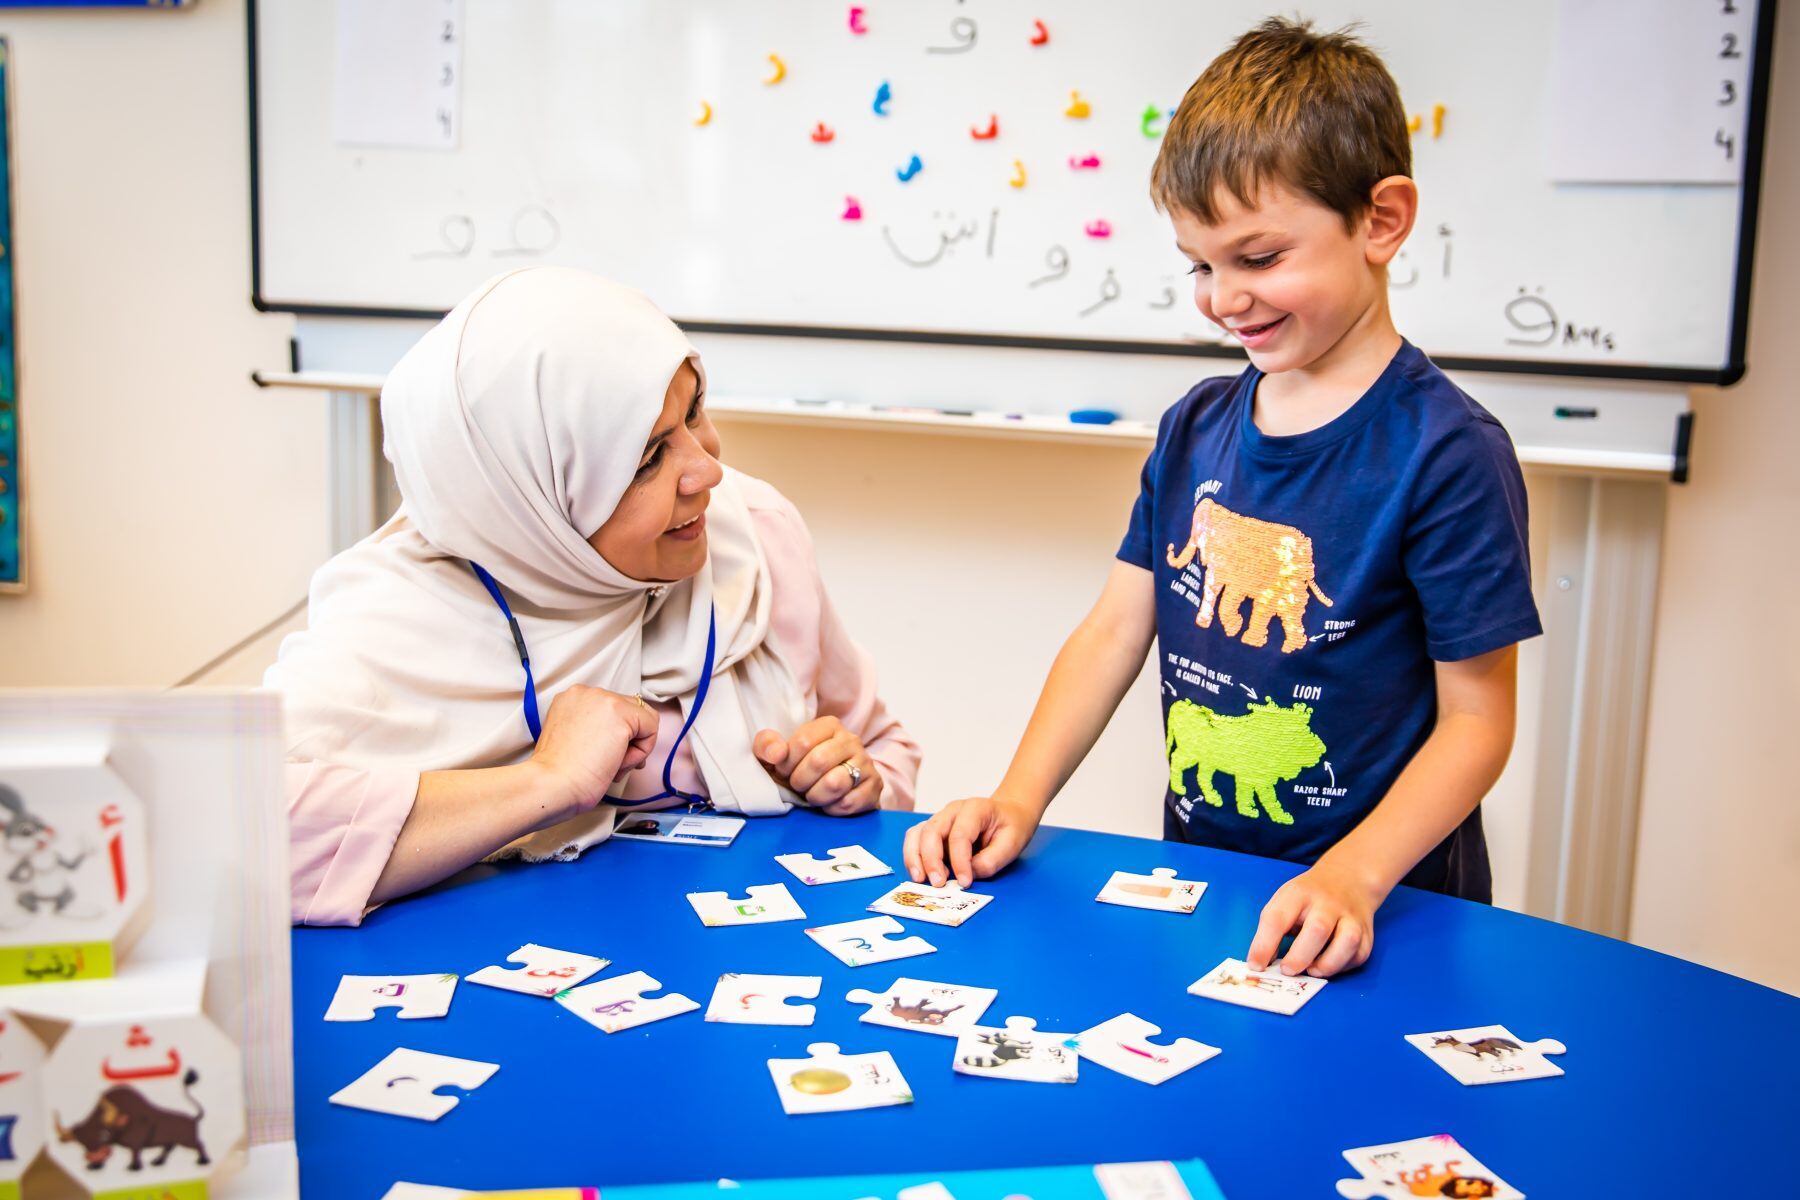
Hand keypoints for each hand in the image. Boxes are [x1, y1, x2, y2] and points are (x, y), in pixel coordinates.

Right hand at [526, 686, 658, 822]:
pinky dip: (642, 751)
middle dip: (628, 742)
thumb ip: (598, 731)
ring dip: (634, 748)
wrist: (553, 784)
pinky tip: (617, 762)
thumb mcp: (575, 739)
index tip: (604, 757)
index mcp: (572, 698)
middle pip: (631, 712)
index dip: (616, 737)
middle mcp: (587, 691)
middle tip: (611, 765)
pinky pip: (652, 729)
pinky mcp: (621, 713)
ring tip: (611, 765)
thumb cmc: (560, 774)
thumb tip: (631, 739)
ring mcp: (605, 699)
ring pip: (644, 720)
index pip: (613, 710)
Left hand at [753, 715, 882, 814]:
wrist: (829, 793)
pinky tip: (829, 804)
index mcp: (829, 726)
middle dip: (800, 781)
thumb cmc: (799, 770)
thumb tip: (777, 753)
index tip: (786, 770)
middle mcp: (852, 740)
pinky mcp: (874, 788)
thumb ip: (766, 745)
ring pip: (835, 783)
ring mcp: (866, 764)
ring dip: (816, 796)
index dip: (787, 763)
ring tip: (813, 794)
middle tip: (798, 786)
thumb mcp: (776, 755)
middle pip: (819, 761)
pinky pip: (847, 803)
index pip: (803, 741)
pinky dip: (831, 809)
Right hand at [902, 795, 1039, 888]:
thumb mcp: (1012, 843)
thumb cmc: (1011, 826)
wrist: (1008, 813)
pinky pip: (915, 839)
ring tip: (920, 879)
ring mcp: (940, 819)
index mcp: (975, 808)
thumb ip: (991, 860)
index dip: (960, 861)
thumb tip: (969, 874)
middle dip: (931, 860)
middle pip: (932, 831)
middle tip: (938, 884)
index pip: (960, 835)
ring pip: (917, 834)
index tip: (965, 882)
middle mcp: (952, 810)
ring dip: (915, 858)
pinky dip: (913, 856)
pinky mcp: (933, 830)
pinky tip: (920, 873)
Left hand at [1246, 856, 1387, 978]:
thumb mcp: (1285, 901)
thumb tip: (1261, 962)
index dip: (1263, 945)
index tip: (1255, 966)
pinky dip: (1342, 966)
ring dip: (1328, 963)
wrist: (1347, 880)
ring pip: (1347, 941)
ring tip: (1312, 970)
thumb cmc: (1308, 897)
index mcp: (1298, 894)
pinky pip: (1358, 955)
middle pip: (1317, 929)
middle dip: (1300, 956)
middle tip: (1287, 970)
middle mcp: (1327, 903)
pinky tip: (1328, 965)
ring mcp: (1350, 917)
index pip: (1277, 918)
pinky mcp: (1366, 933)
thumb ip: (1272, 929)